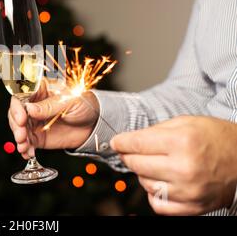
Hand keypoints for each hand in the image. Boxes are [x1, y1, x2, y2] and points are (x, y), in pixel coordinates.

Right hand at [8, 78, 99, 158]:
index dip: (17, 107)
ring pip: (18, 128)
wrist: (95, 124)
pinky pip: (26, 142)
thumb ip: (49, 106)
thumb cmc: (84, 104)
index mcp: (40, 89)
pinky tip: (28, 153)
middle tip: (21, 135)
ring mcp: (34, 121)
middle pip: (15, 112)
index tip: (21, 118)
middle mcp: (33, 105)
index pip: (21, 95)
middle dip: (16, 125)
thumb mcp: (70, 102)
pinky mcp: (38, 136)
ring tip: (24, 147)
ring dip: (19, 138)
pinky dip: (25, 148)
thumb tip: (29, 109)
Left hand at [111, 116, 236, 214]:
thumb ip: (154, 130)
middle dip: (129, 155)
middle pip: (136, 164)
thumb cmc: (215, 138)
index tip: (116, 142)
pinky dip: (154, 193)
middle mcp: (184, 168)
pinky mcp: (192, 207)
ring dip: (143, 173)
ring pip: (143, 183)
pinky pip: (157, 204)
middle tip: (132, 151)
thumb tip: (127, 140)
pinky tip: (161, 181)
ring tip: (155, 164)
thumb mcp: (186, 123)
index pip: (136, 144)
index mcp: (182, 142)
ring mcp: (188, 191)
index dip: (121, 142)